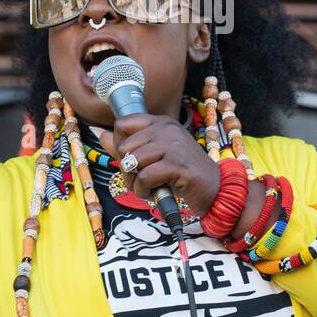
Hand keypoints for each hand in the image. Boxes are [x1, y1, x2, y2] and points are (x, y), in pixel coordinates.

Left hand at [97, 113, 221, 211]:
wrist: (215, 189)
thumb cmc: (183, 173)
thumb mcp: (155, 156)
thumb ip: (128, 146)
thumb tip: (101, 134)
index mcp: (161, 123)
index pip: (123, 123)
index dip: (120, 145)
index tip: (133, 160)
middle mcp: (166, 129)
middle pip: (124, 146)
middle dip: (126, 169)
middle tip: (141, 180)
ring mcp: (173, 145)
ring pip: (132, 162)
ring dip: (134, 183)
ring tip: (147, 187)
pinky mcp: (177, 165)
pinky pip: (144, 177)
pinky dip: (144, 190)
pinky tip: (153, 193)